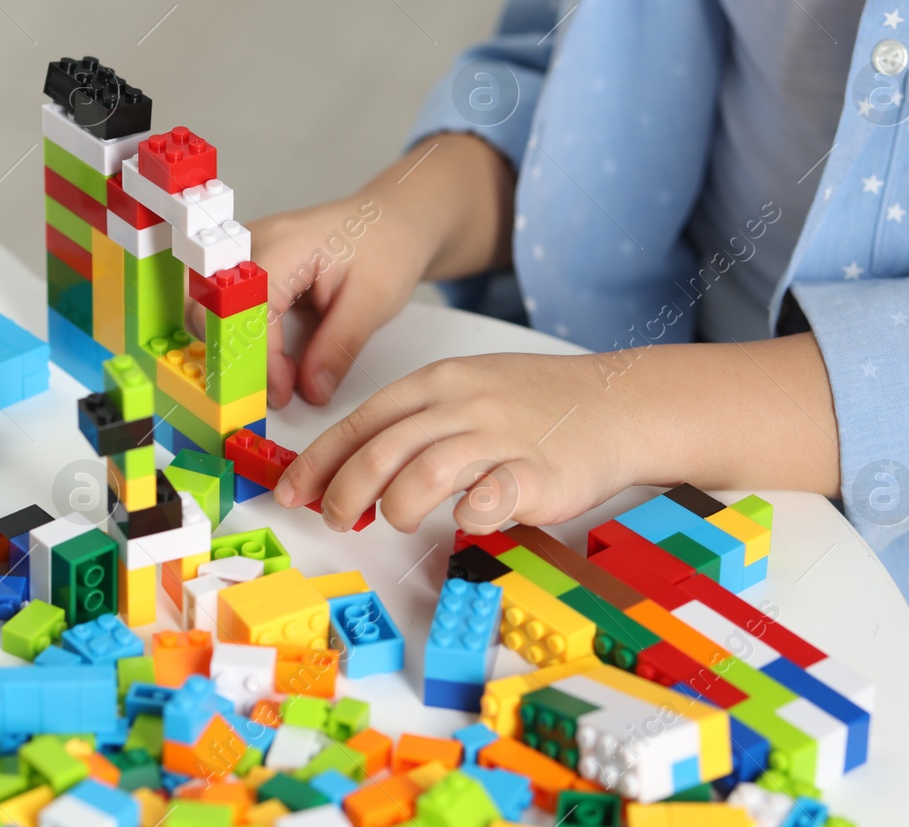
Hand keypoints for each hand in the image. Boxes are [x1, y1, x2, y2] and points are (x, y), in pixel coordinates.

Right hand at [186, 133, 516, 407]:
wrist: (391, 221)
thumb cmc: (386, 246)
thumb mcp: (374, 301)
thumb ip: (338, 347)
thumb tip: (311, 390)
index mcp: (286, 243)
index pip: (248, 308)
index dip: (261, 359)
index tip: (284, 392)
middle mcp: (253, 242)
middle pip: (206, 305)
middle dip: (232, 354)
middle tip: (276, 386)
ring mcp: (244, 252)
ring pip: (204, 307)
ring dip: (231, 346)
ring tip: (278, 369)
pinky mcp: (245, 268)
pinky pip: (222, 307)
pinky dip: (240, 337)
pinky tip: (274, 354)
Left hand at [275, 335, 840, 532]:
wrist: (615, 403)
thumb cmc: (533, 403)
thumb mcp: (465, 391)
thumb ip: (414, 423)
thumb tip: (354, 467)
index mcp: (438, 384)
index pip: (362, 421)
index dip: (320, 461)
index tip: (292, 491)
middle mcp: (462, 405)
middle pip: (383, 449)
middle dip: (346, 491)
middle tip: (336, 519)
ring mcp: (500, 437)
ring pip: (426, 470)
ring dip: (400, 505)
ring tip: (400, 520)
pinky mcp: (536, 472)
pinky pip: (491, 495)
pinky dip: (469, 514)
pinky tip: (464, 523)